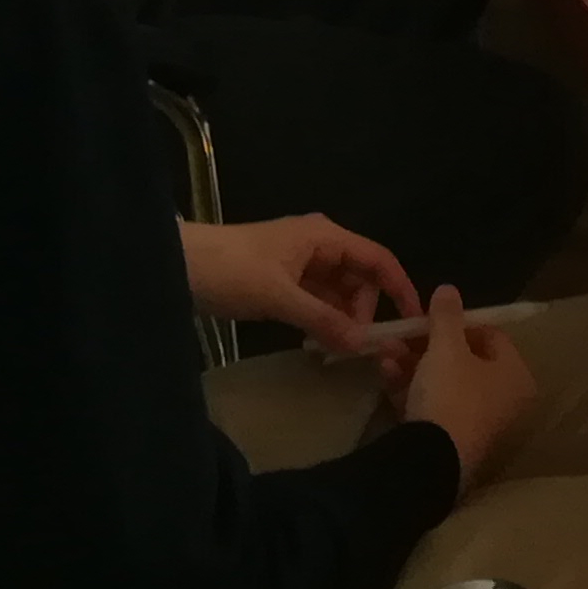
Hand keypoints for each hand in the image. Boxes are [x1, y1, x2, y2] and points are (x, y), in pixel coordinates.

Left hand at [179, 212, 419, 357]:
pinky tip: (317, 344)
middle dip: (365, 311)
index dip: (399, 288)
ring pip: (337, 292)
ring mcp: (299, 263)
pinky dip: (321, 320)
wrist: (175, 265)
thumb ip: (322, 321)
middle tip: (358, 349)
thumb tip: (363, 345)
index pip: (378, 259)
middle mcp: (319, 245)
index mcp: (325, 236)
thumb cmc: (230, 270)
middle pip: (360, 278)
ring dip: (341, 318)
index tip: (412, 321)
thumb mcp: (279, 298)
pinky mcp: (281, 280)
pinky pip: (315, 300)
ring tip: (336, 352)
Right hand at [398, 286, 538, 483]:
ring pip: (441, 383)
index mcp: (514, 374)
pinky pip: (430, 406)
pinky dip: (409, 389)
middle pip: (462, 360)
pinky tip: (384, 374)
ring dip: (411, 363)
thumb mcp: (446, 347)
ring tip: (383, 351)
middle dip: (425, 344)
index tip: (430, 317)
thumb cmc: (451, 395)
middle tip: (399, 334)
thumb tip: (449, 288)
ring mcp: (474, 423)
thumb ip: (447, 315)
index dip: (458, 322)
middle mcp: (501, 400)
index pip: (491, 336)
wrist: (429, 460)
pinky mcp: (448, 441)